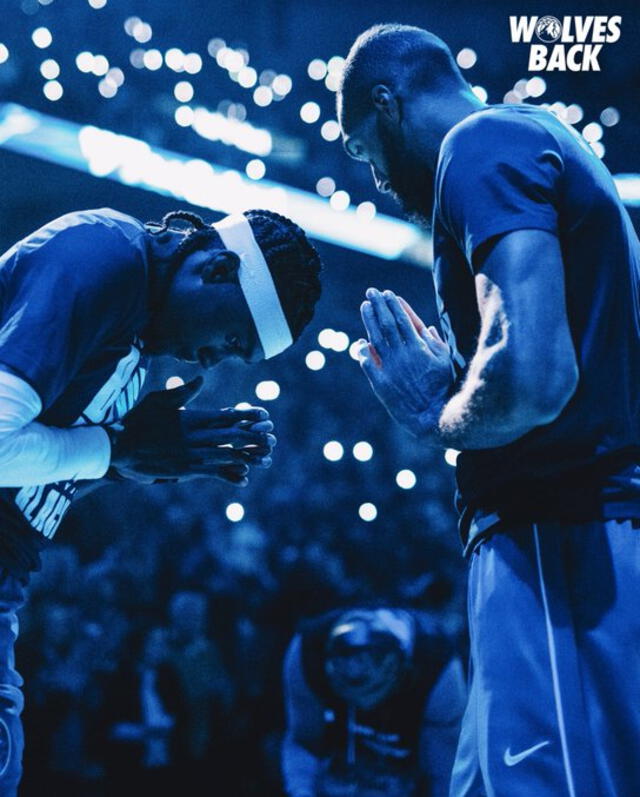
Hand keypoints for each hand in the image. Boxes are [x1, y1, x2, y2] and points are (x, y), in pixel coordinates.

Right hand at [107, 377, 275, 484]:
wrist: (118, 446)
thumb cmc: (137, 421)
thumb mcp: (159, 399)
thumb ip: (183, 391)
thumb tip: (202, 377)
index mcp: (191, 417)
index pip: (225, 415)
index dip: (247, 416)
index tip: (264, 415)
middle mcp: (195, 435)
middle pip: (231, 436)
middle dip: (253, 437)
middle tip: (272, 437)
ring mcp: (191, 454)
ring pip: (226, 455)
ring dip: (247, 456)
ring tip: (266, 458)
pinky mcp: (185, 470)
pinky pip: (213, 473)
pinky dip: (230, 474)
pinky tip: (244, 478)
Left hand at [358, 288, 453, 437]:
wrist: (432, 415)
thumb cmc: (442, 387)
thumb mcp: (444, 361)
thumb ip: (434, 342)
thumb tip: (425, 327)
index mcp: (418, 347)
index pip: (402, 319)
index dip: (393, 305)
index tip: (387, 293)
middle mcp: (402, 355)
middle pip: (386, 324)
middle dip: (378, 305)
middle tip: (371, 292)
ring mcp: (390, 369)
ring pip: (375, 339)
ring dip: (368, 321)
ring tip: (365, 307)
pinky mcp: (381, 384)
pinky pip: (367, 364)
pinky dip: (362, 351)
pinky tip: (360, 343)